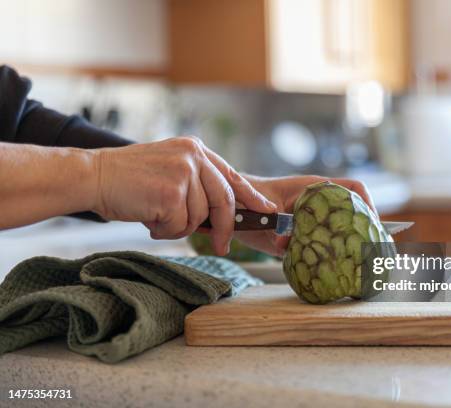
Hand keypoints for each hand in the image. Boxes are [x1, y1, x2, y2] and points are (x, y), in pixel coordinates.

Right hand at [93, 137, 275, 253]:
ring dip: (178, 226)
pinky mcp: (171, 193)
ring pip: (199, 217)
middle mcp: (193, 156)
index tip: (266, 210)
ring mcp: (183, 173)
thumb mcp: (170, 170)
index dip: (250, 197)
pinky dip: (164, 230)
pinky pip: (180, 226)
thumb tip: (223, 214)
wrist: (93, 175)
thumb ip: (196, 183)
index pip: (232, 176)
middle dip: (225, 228)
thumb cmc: (129, 179)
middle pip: (223, 200)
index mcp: (195, 149)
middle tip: (223, 246)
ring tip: (155, 215)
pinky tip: (147, 217)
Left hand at [231, 175, 375, 255]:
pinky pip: (323, 248)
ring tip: (365, 265)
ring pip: (340, 233)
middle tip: (377, 251)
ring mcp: (313, 223)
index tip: (373, 224)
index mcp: (314, 189)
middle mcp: (319, 205)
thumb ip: (276, 224)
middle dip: (367, 230)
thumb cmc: (247, 198)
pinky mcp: (303, 239)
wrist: (233, 211)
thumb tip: (285, 242)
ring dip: (350, 246)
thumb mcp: (263, 209)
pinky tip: (336, 272)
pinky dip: (330, 260)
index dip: (368, 203)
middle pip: (353, 213)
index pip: (353, 188)